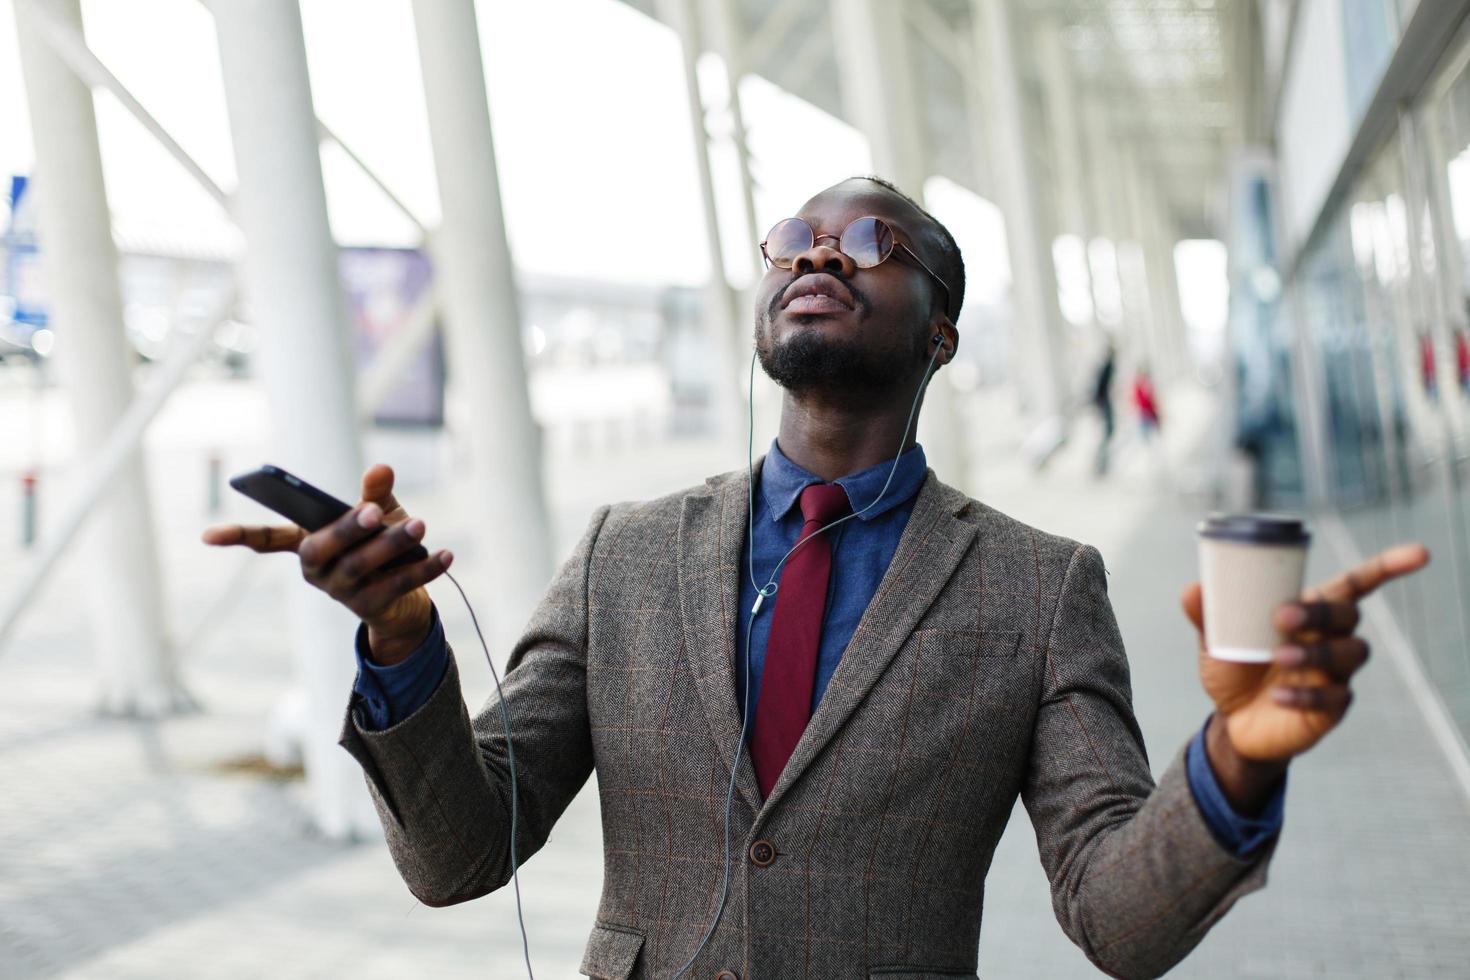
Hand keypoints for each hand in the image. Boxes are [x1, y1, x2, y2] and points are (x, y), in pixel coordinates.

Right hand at [201, 463, 452, 663]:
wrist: (402, 600)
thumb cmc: (380, 546)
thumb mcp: (378, 514)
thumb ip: (376, 493)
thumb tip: (380, 468)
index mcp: (307, 544)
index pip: (267, 539)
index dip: (239, 536)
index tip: (206, 537)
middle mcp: (317, 570)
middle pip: (322, 548)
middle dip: (346, 529)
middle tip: (372, 511)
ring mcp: (341, 592)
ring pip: (362, 567)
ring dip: (391, 545)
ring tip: (421, 525)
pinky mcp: (370, 607)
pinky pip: (397, 586)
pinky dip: (424, 568)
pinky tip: (447, 554)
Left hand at [1182, 543, 1428, 764]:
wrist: (1233, 722)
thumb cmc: (1234, 669)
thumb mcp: (1214, 641)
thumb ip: (1206, 616)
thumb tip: (1192, 589)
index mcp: (1309, 612)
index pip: (1356, 584)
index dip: (1388, 567)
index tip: (1418, 554)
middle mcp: (1331, 638)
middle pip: (1348, 615)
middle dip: (1320, 612)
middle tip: (1282, 617)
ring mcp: (1336, 673)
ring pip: (1350, 653)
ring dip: (1316, 652)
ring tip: (1279, 658)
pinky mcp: (1333, 708)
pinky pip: (1335, 698)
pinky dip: (1306, 695)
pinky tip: (1279, 697)